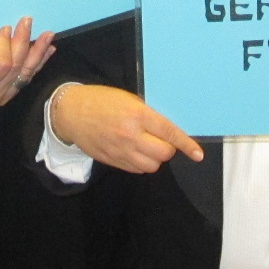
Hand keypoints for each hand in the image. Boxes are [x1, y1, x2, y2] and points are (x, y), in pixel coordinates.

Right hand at [0, 16, 54, 106]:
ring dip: (38, 50)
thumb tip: (3, 27)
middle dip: (23, 41)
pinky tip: (48, 48)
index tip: (5, 27)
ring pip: (27, 71)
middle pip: (16, 65)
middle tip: (28, 21)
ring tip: (48, 35)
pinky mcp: (14, 91)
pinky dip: (40, 60)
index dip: (5, 45)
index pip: (1, 64)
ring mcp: (6, 95)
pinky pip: (29, 74)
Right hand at [51, 84, 202, 172]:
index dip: (185, 144)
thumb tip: (166, 130)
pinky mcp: (113, 162)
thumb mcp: (127, 99)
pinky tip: (134, 150)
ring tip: (146, 145)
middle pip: (163, 154)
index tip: (198, 154)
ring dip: (154, 158)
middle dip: (167, 148)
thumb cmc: (100, 100)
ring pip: (151, 166)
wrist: (71, 113)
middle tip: (160, 138)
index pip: (168, 132)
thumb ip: (147, 114)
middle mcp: (131, 135)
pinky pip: (137, 170)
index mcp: (136, 115)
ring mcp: (121, 151)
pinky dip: (141, 163)